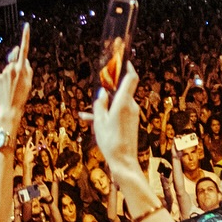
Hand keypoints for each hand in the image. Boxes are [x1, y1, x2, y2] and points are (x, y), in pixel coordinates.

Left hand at [0, 25, 32, 125]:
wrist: (10, 108)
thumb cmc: (22, 96)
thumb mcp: (29, 82)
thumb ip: (28, 69)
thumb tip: (24, 61)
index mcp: (21, 68)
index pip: (24, 49)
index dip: (25, 37)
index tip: (26, 26)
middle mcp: (11, 68)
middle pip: (17, 61)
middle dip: (19, 66)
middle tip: (21, 81)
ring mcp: (4, 73)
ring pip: (10, 69)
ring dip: (13, 75)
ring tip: (15, 88)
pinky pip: (4, 75)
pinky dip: (7, 80)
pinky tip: (8, 89)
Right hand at [93, 64, 144, 179]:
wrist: (123, 160)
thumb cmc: (110, 140)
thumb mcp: (99, 121)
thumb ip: (100, 105)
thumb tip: (102, 93)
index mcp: (123, 103)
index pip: (131, 79)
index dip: (129, 68)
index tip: (124, 60)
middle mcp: (131, 106)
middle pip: (122, 90)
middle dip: (110, 90)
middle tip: (99, 88)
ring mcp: (133, 114)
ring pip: (118, 103)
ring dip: (105, 106)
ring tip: (88, 116)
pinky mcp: (132, 121)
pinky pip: (119, 112)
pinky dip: (108, 114)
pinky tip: (91, 121)